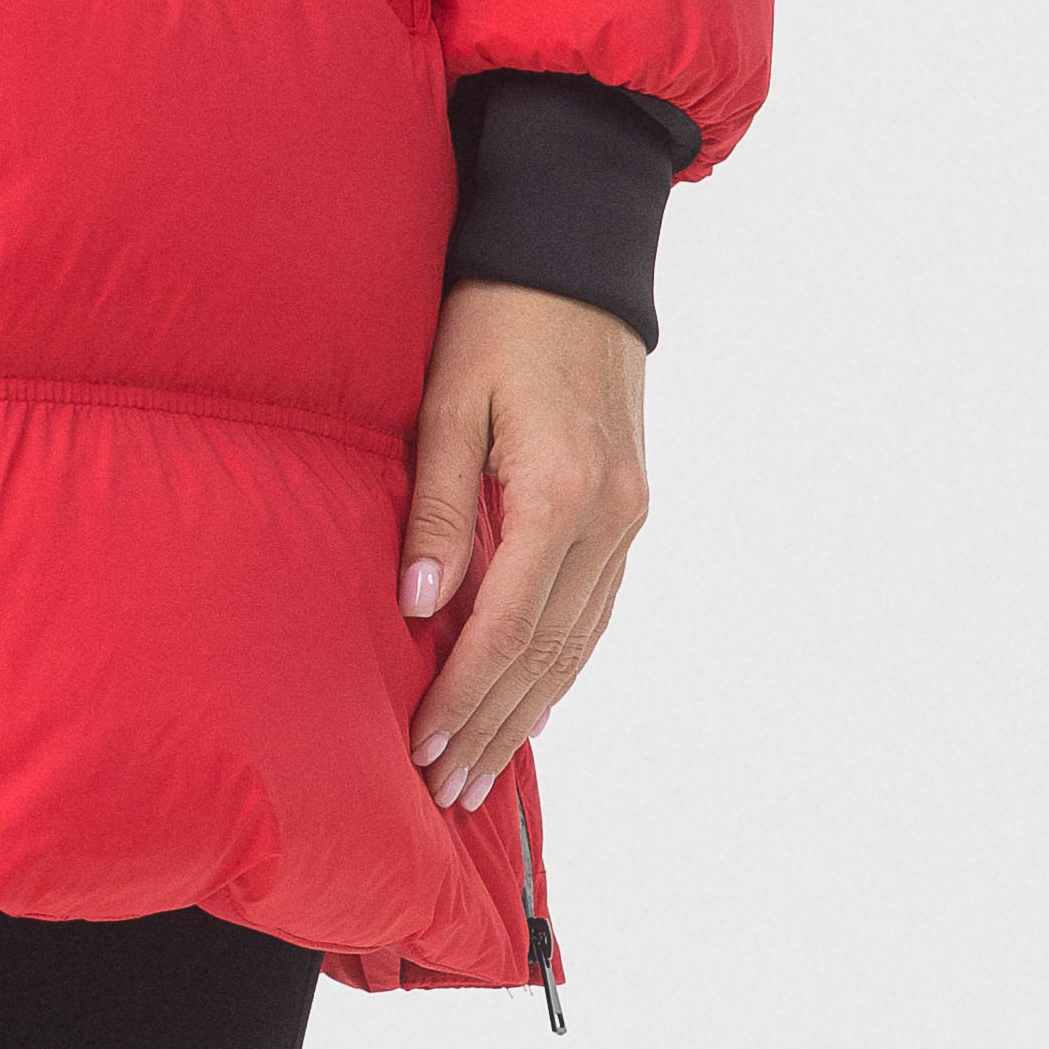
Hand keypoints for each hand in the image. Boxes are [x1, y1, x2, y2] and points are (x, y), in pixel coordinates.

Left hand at [401, 282, 649, 815]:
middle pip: (548, 654)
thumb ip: (435, 505)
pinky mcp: (631, 508)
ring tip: (483, 770)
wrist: (577, 255)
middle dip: (494, 728)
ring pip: (580, 642)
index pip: (505, 628)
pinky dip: (562, 665)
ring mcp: (630, 518)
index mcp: (560, 494)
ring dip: (529, 710)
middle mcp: (609, 519)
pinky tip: (533, 699)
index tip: (419, 749)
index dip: (462, 696)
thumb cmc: (498, 316)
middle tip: (448, 793)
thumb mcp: (447, 398)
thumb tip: (418, 606)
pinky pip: (597, 610)